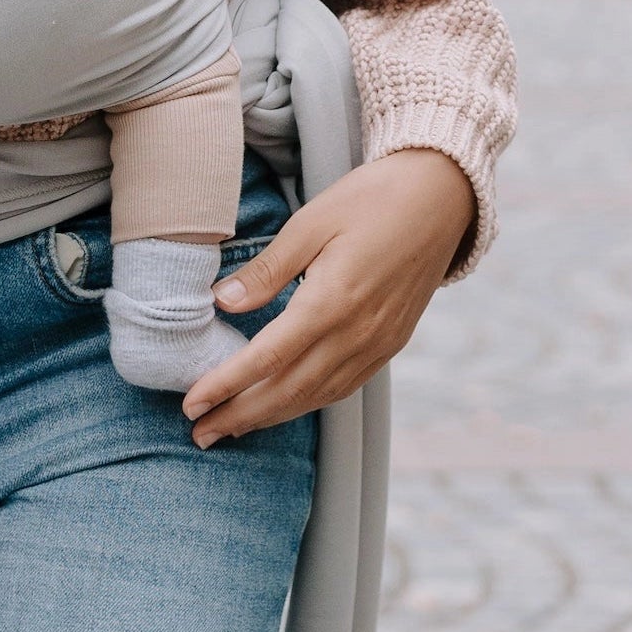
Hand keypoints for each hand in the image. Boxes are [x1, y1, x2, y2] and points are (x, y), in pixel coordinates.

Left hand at [181, 148, 474, 447]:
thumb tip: (222, 302)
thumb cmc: (369, 200)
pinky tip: (285, 405)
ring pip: (316, 396)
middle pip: (288, 390)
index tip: (192, 403)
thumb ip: (267, 270)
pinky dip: (307, 404)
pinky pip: (342, 387)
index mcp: (331, 302)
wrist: (439, 199)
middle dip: (240, 415)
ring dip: (271, 416)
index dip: (226, 384)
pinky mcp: (389, 345)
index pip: (267, 358)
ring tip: (232, 427)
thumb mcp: (310, 223)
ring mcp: (377, 345)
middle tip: (199, 432)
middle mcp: (356, 335)